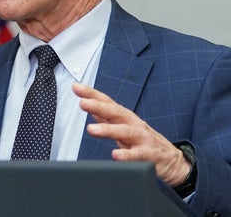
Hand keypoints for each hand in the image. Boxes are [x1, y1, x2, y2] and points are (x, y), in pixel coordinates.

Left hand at [73, 82, 190, 186]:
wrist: (172, 160)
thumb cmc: (143, 140)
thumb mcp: (123, 125)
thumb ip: (106, 117)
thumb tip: (89, 104)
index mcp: (124, 116)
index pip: (107, 102)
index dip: (92, 94)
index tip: (77, 87)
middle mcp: (132, 123)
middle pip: (114, 112)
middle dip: (98, 106)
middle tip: (82, 103)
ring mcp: (141, 138)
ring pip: (124, 131)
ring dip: (107, 129)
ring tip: (91, 129)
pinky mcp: (149, 154)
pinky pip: (137, 154)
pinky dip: (126, 155)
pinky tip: (116, 155)